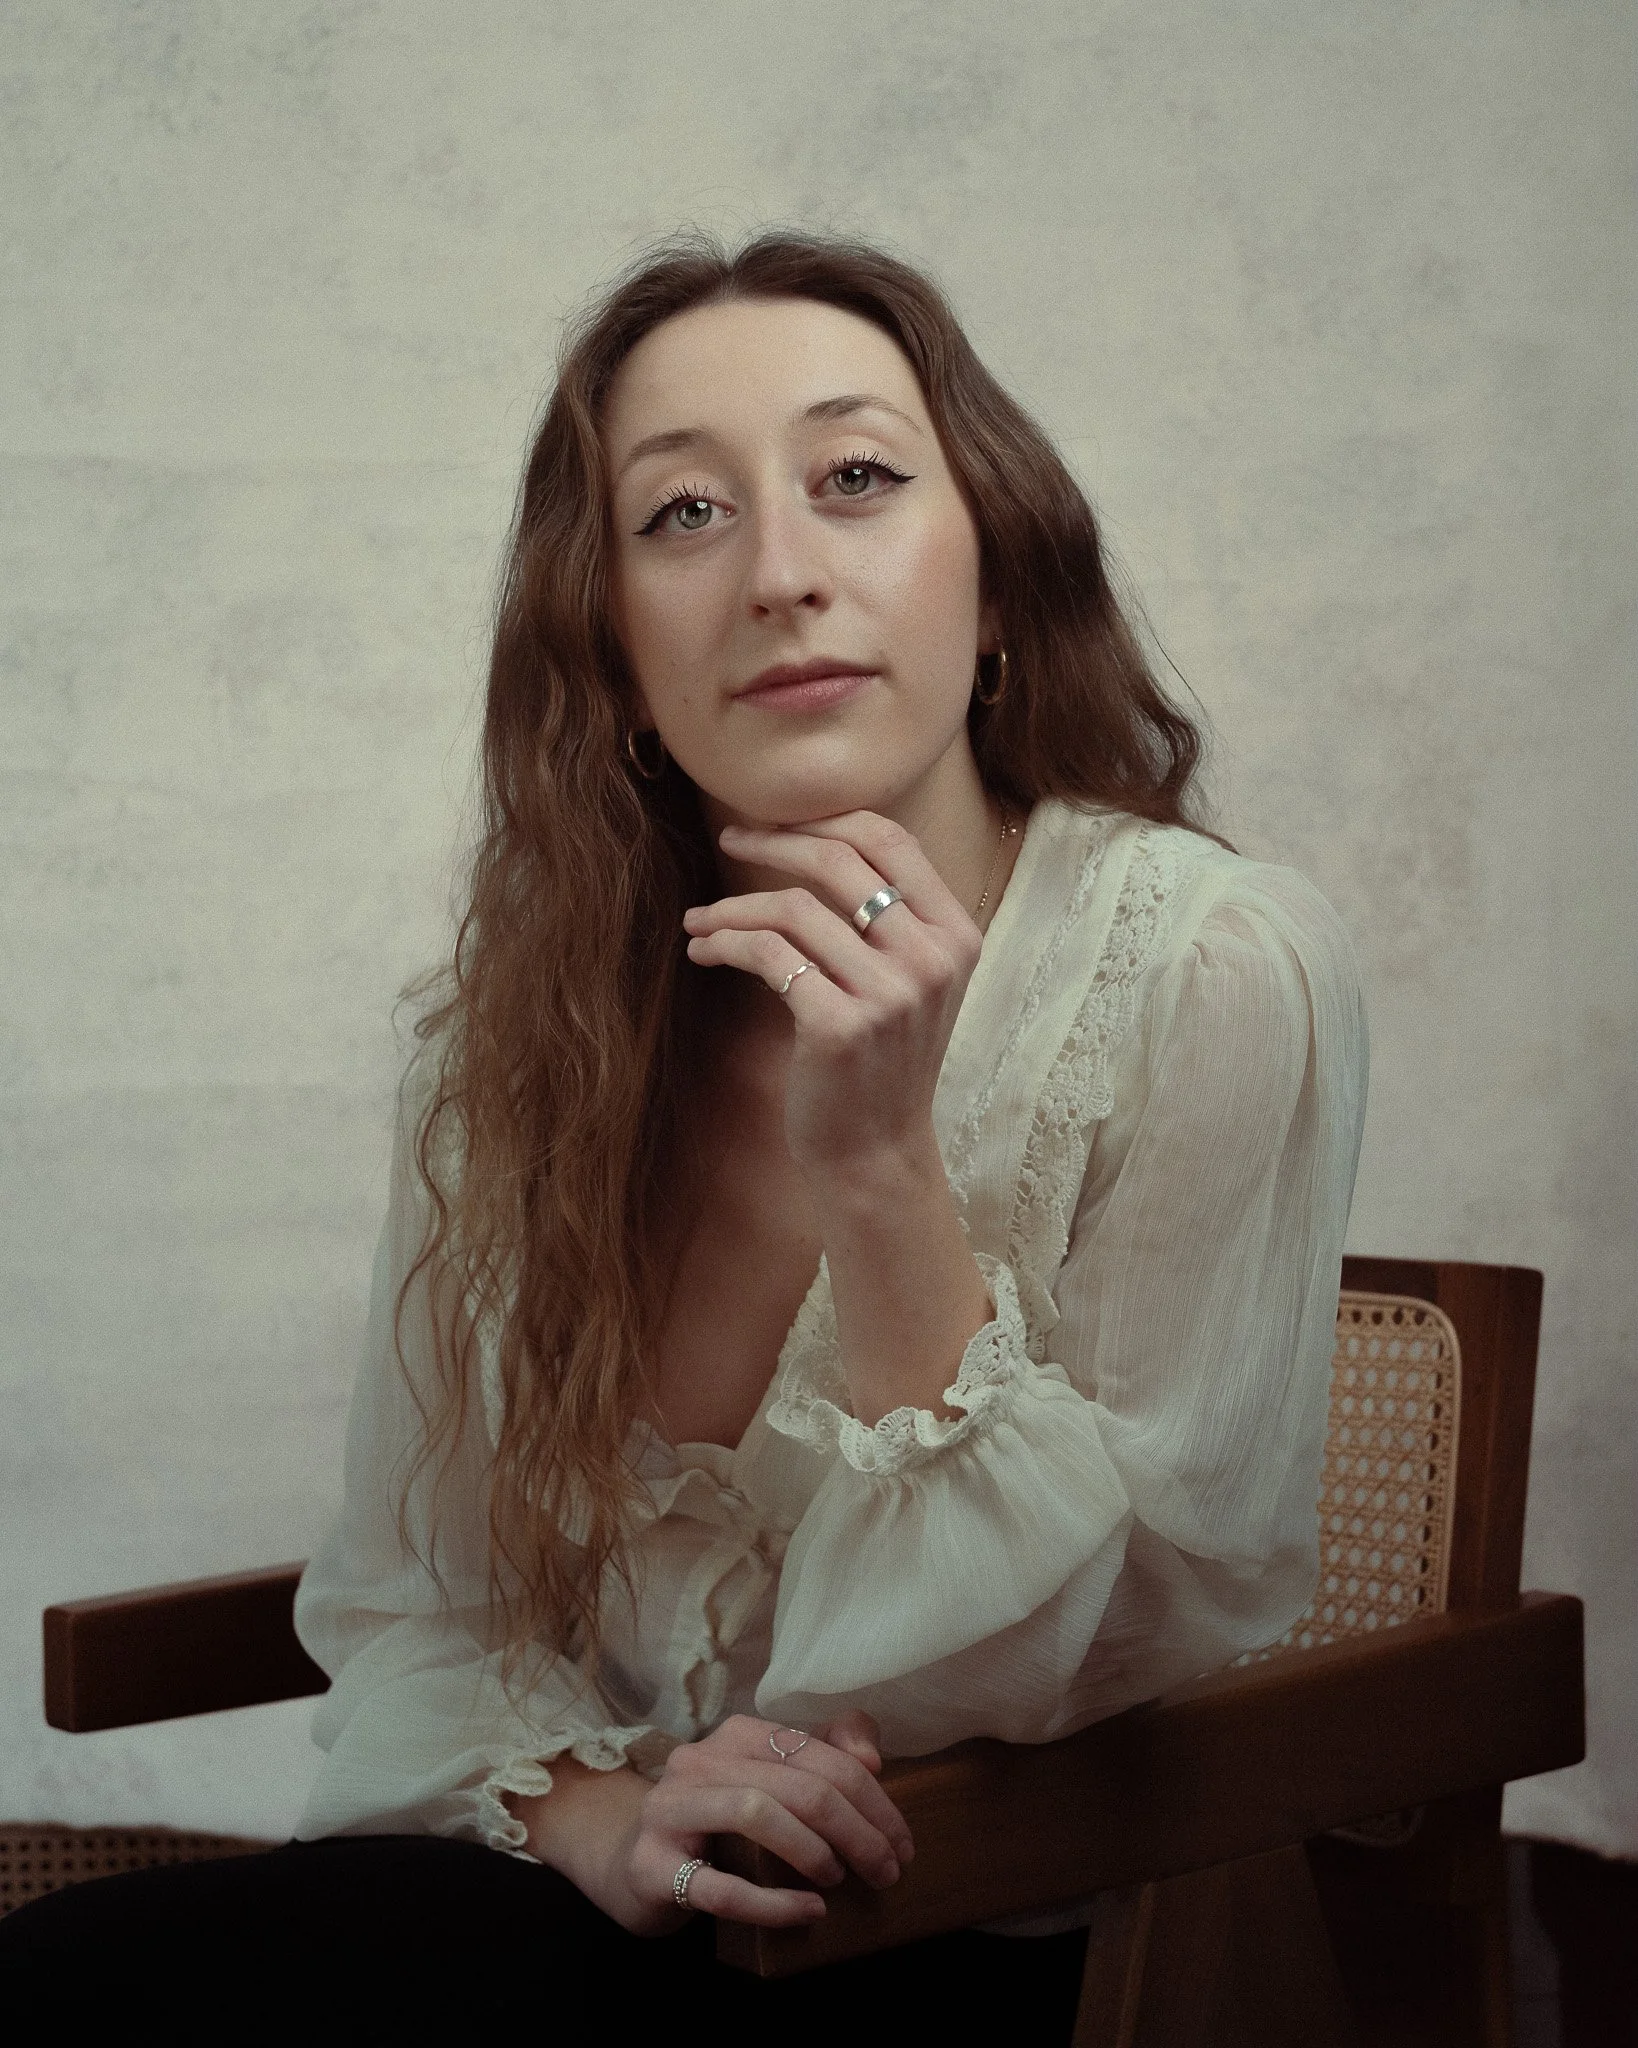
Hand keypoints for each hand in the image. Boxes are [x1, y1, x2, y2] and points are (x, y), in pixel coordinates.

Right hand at [616, 1711, 910, 1933]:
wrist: (635, 1867)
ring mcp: (670, 1809)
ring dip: (813, 1851)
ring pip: (756, 1812)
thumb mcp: (772, 1785)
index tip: (902, 1843)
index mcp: (737, 1735)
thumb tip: (872, 1757)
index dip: (872, 1798)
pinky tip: (808, 1911)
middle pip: (796, 1784)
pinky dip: (773, 1901)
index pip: (818, 1753)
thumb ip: (824, 1756)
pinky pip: (721, 1886)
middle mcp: (700, 1760)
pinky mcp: (652, 1866)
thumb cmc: (718, 1827)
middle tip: (887, 1871)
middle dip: (857, 1830)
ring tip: (840, 1881)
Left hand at [682, 812, 982, 1173]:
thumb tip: (813, 839)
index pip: (892, 840)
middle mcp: (931, 959)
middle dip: (772, 840)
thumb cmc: (881, 1060)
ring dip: (732, 906)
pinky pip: (768, 954)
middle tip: (729, 839)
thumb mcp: (912, 981)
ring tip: (701, 920)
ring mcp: (889, 994)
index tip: (778, 822)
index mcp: (956, 935)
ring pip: (792, 907)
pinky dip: (725, 944)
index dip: (827, 818)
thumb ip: (889, 918)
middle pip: (838, 860)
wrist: (876, 1151)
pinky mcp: (839, 1026)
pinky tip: (705, 951)